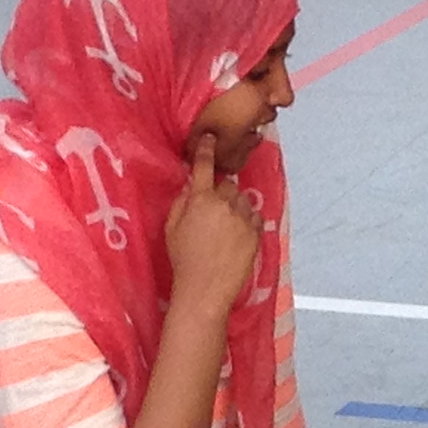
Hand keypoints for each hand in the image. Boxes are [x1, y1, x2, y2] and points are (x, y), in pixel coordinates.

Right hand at [163, 134, 261, 319]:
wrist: (205, 287)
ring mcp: (243, 218)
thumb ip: (181, 203)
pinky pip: (253, 216)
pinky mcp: (256, 232)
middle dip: (220, 193)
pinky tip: (234, 236)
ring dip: (234, 207)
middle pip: (227, 184)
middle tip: (211, 213)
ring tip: (223, 229)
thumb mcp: (171, 228)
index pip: (204, 167)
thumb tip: (191, 188)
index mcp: (200, 200)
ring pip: (241, 200)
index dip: (206, 151)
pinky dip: (246, 220)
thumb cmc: (183, 259)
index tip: (210, 139)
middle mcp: (225, 204)